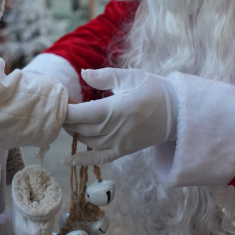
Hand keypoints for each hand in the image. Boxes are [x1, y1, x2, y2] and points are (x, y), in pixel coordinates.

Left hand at [62, 68, 177, 165]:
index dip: (65, 109)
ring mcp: (118, 143)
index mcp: (113, 109)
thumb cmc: (153, 89)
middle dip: (66, 119)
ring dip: (73, 132)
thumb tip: (83, 73)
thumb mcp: (130, 76)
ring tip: (66, 122)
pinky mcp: (123, 151)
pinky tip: (66, 161)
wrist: (177, 111)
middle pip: (79, 127)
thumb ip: (104, 76)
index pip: (79, 113)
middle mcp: (113, 129)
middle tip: (59, 108)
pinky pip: (98, 159)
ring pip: (86, 141)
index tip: (57, 100)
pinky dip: (81, 161)